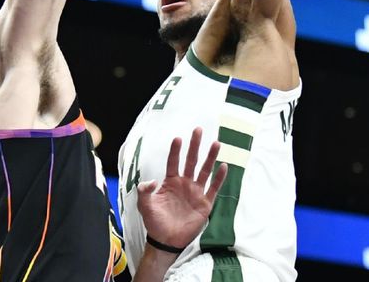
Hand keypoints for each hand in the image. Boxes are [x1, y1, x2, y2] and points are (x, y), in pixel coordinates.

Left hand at [136, 128, 227, 250]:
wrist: (166, 240)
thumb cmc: (155, 221)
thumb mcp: (144, 205)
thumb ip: (144, 191)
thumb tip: (152, 180)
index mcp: (170, 181)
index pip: (174, 161)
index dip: (175, 150)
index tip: (178, 138)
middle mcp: (185, 183)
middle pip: (191, 160)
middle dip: (195, 145)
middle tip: (198, 130)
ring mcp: (196, 192)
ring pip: (204, 171)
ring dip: (210, 157)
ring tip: (216, 143)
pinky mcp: (205, 203)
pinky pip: (213, 188)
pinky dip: (219, 178)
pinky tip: (224, 166)